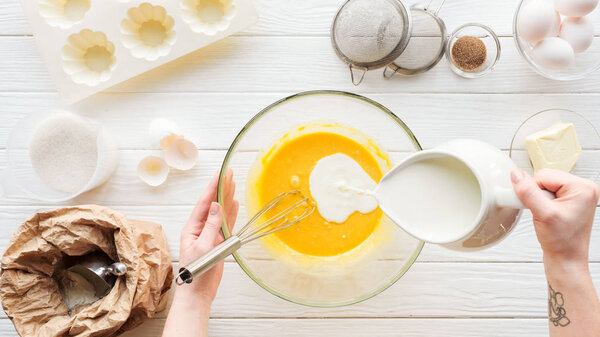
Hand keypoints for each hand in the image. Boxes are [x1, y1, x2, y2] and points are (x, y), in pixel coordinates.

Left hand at [177, 169, 238, 303]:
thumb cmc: (195, 273)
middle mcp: (201, 229)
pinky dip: (231, 213)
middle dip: (220, 188)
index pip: (204, 203)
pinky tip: (234, 203)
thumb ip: (211, 226)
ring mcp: (210, 235)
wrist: (198, 294)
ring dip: (227, 197)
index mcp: (192, 228)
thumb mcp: (202, 247)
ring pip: (220, 212)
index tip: (219, 173)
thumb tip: (216, 206)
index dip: (212, 187)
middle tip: (228, 172)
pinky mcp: (219, 243)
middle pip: (212, 204)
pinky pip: (226, 224)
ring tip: (233, 182)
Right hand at [511, 168, 598, 266]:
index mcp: (583, 188)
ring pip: (545, 185)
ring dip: (539, 200)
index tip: (540, 208)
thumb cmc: (562, 242)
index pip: (545, 175)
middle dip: (538, 195)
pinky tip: (548, 215)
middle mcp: (583, 188)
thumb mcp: (543, 214)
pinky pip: (548, 192)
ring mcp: (577, 195)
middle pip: (545, 178)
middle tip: (544, 213)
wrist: (566, 260)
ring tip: (546, 215)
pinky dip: (543, 202)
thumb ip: (528, 192)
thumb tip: (516, 175)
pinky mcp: (570, 201)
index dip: (535, 191)